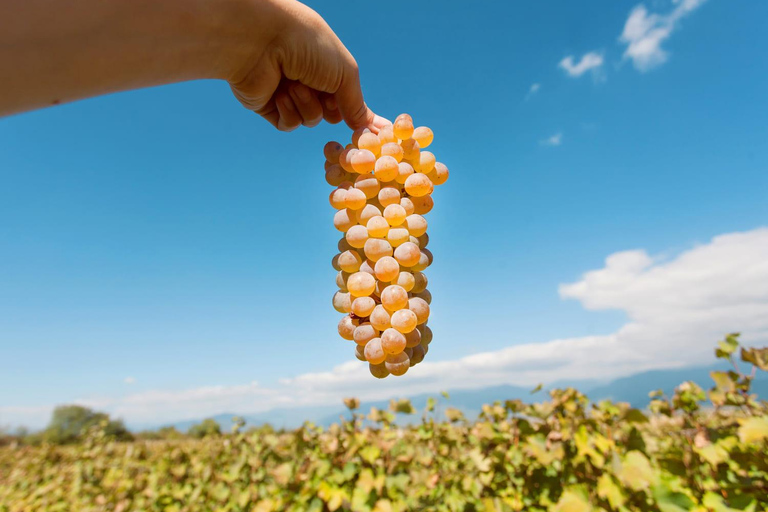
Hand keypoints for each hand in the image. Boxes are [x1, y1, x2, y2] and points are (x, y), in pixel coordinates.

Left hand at [228, 0, 388, 131]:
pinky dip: (289, 112)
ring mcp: (288, 93)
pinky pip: (288, 124)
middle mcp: (308, 79)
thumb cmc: (308, 45)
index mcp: (328, 67)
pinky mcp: (267, 106)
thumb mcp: (344, 73)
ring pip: (310, 120)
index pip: (347, 99)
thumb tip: (371, 128)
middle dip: (330, 108)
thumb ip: (357, 104)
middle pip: (330, 114)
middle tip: (325, 96)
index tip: (372, 133)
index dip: (357, 115)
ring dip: (307, 105)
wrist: (263, 39)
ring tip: (294, 83)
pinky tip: (280, 94)